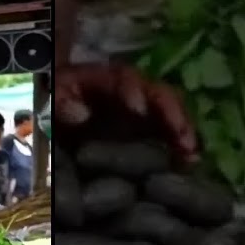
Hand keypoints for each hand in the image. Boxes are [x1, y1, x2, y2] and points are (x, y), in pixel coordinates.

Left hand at [55, 63, 197, 162]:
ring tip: (191, 156)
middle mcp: (132, 94)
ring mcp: (142, 114)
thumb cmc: (57, 103)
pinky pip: (167, 138)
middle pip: (159, 97)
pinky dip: (178, 149)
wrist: (56, 123)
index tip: (138, 110)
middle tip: (182, 139)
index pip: (125, 80)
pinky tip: (188, 164)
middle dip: (172, 116)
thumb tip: (82, 116)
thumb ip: (62, 101)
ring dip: (182, 134)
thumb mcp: (53, 96)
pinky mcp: (146, 134)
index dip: (133, 92)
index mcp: (107, 80)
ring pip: (169, 117)